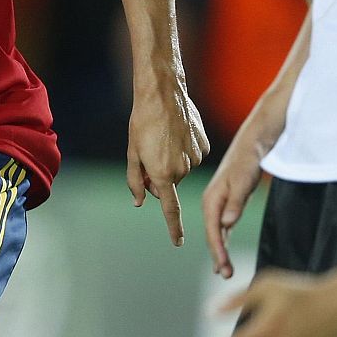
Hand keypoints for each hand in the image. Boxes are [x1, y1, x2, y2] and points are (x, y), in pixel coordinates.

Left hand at [127, 82, 209, 246]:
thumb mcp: (132, 153)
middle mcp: (183, 170)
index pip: (169, 209)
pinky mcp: (204, 145)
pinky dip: (185, 149)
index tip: (178, 242)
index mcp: (163, 175)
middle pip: (170, 182)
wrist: (163, 94)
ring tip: (164, 137)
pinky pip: (194, 155)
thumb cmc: (142, 122)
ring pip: (183, 168)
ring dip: (173, 160)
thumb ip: (135, 181)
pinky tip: (178, 133)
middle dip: (160, 175)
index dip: (174, 228)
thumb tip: (139, 202)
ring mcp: (196, 157)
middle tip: (149, 151)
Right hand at [201, 134, 267, 278]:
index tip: (223, 267)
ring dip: (220, 251)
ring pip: (217, 233)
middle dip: (218, 256)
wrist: (252, 145)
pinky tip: (225, 253)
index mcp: (212, 199)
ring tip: (225, 271)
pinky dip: (223, 241)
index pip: (213, 230)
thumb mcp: (242, 182)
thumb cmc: (247, 162)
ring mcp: (219, 204)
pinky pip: (223, 228)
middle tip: (226, 275)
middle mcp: (212, 203)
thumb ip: (235, 203)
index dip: (217, 250)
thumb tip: (227, 224)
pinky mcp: (228, 204)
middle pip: (213, 235)